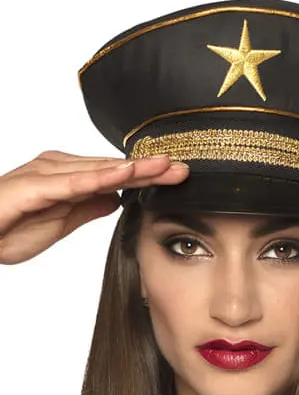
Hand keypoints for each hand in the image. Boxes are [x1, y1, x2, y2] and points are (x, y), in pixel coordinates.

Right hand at [0, 150, 188, 264]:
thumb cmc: (8, 227)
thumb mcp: (61, 221)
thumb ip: (88, 206)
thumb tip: (118, 198)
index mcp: (67, 178)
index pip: (115, 176)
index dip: (147, 176)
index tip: (177, 178)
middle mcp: (60, 169)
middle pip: (114, 167)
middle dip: (150, 169)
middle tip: (184, 169)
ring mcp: (48, 174)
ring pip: (100, 169)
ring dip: (135, 168)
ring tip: (166, 167)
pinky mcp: (36, 187)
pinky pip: (75, 181)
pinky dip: (103, 177)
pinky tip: (127, 175)